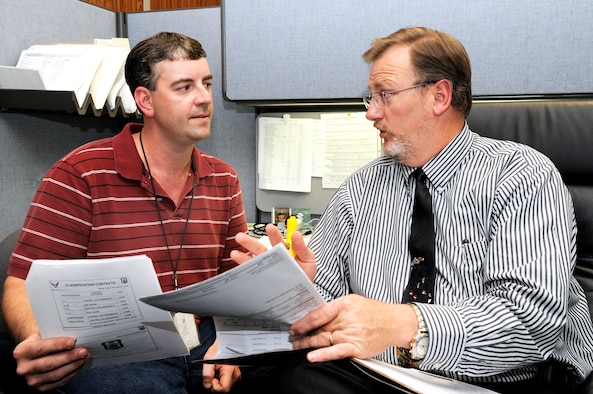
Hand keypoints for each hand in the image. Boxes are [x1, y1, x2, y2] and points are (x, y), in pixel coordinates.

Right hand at [13, 333, 90, 390]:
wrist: (34, 353)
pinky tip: (79, 365)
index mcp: (22, 352)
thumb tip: (75, 333)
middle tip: (83, 351)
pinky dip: (72, 373)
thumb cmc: (41, 341)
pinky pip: (59, 382)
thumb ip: (54, 334)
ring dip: (73, 365)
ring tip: (85, 357)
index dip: (57, 345)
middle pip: (49, 363)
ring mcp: (32, 380)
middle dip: (69, 357)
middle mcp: (24, 368)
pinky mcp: (41, 388)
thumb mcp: (42, 334)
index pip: (41, 348)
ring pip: (56, 374)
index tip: (72, 342)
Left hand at [202, 340, 240, 391]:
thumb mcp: (208, 359)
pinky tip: (219, 372)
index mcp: (230, 370)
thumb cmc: (218, 349)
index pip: (224, 388)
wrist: (224, 344)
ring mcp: (236, 375)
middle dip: (216, 384)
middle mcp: (235, 374)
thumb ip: (207, 373)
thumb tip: (207, 385)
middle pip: (224, 388)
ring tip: (216, 371)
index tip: (212, 379)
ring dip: (218, 381)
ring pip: (225, 386)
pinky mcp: (235, 375)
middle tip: (213, 374)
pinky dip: (221, 379)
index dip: (215, 386)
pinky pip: (226, 382)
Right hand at [231, 223, 316, 280]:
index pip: (277, 240)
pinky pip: (253, 274)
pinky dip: (245, 272)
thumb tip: (296, 233)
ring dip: (244, 257)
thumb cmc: (305, 276)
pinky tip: (239, 270)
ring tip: (234, 254)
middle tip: (241, 237)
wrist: (303, 295)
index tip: (269, 227)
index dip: (273, 234)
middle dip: (250, 243)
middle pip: (260, 249)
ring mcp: (267, 269)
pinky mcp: (263, 279)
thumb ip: (302, 247)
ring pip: (254, 260)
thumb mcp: (308, 260)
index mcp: (285, 251)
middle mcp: (273, 258)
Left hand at [288, 295, 417, 362]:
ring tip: (296, 345)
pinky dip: (323, 355)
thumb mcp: (352, 301)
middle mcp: (347, 319)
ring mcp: (351, 334)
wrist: (394, 323)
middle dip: (302, 333)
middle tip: (291, 336)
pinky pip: (336, 352)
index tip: (294, 326)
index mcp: (344, 304)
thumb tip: (315, 317)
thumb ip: (334, 309)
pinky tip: (312, 356)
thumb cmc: (374, 312)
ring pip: (323, 340)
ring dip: (307, 344)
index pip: (318, 314)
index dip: (303, 322)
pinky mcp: (356, 348)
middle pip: (318, 328)